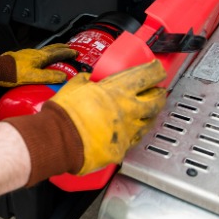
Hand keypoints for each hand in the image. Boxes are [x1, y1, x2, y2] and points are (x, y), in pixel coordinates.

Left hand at [0, 44, 77, 86]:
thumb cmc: (14, 74)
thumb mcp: (34, 77)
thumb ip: (49, 76)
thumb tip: (63, 76)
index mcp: (40, 57)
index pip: (57, 53)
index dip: (67, 53)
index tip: (74, 52)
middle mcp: (35, 53)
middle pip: (51, 49)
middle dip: (61, 48)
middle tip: (68, 47)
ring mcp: (27, 54)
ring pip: (44, 51)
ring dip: (52, 50)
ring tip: (56, 52)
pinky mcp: (22, 57)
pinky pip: (37, 54)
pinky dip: (43, 55)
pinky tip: (40, 60)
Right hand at [48, 60, 166, 174]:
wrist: (59, 138)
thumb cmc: (65, 113)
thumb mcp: (75, 86)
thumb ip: (85, 81)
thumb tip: (86, 78)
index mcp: (117, 90)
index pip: (146, 76)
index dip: (155, 72)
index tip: (158, 70)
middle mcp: (127, 110)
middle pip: (155, 101)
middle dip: (159, 96)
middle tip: (159, 93)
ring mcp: (127, 131)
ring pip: (148, 123)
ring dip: (150, 117)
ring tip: (149, 114)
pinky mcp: (121, 149)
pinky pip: (132, 141)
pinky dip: (132, 135)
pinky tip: (131, 133)